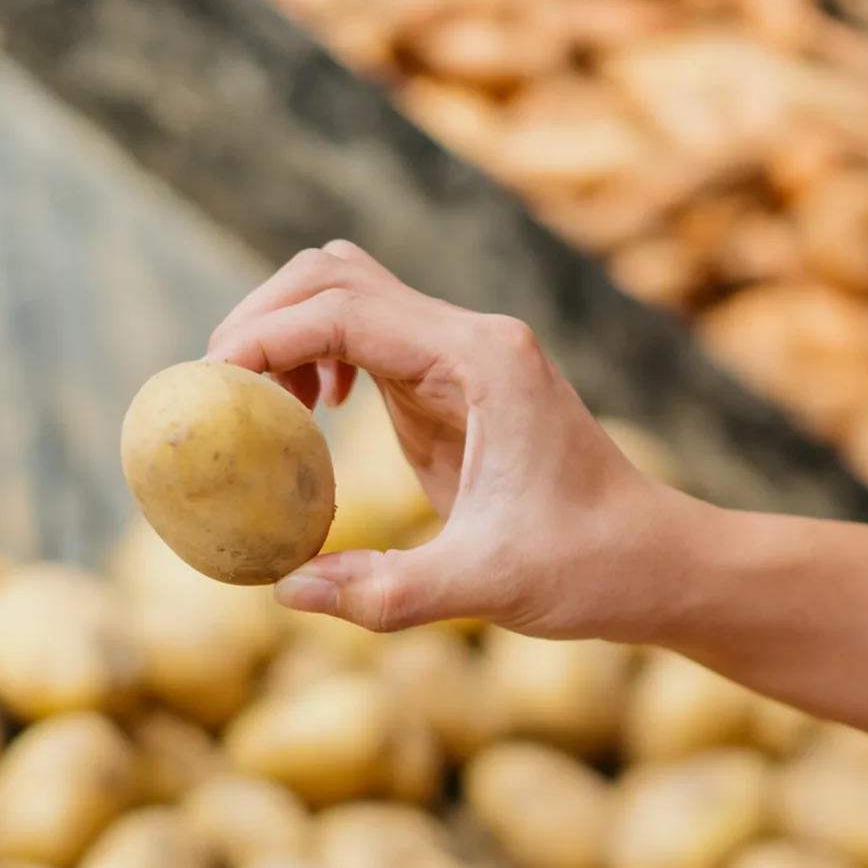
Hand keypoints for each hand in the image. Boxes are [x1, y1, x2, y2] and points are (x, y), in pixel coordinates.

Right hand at [205, 241, 692, 635]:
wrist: (656, 563)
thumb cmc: (591, 567)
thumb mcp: (487, 587)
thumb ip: (386, 592)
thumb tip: (288, 590)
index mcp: (482, 360)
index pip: (345, 309)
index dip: (266, 336)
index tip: (210, 385)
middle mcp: (470, 339)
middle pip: (335, 275)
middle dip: (262, 318)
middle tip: (216, 392)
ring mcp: (462, 356)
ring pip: (348, 295)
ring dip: (287, 333)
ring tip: (257, 406)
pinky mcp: (453, 386)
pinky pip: (367, 342)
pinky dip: (318, 358)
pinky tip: (310, 416)